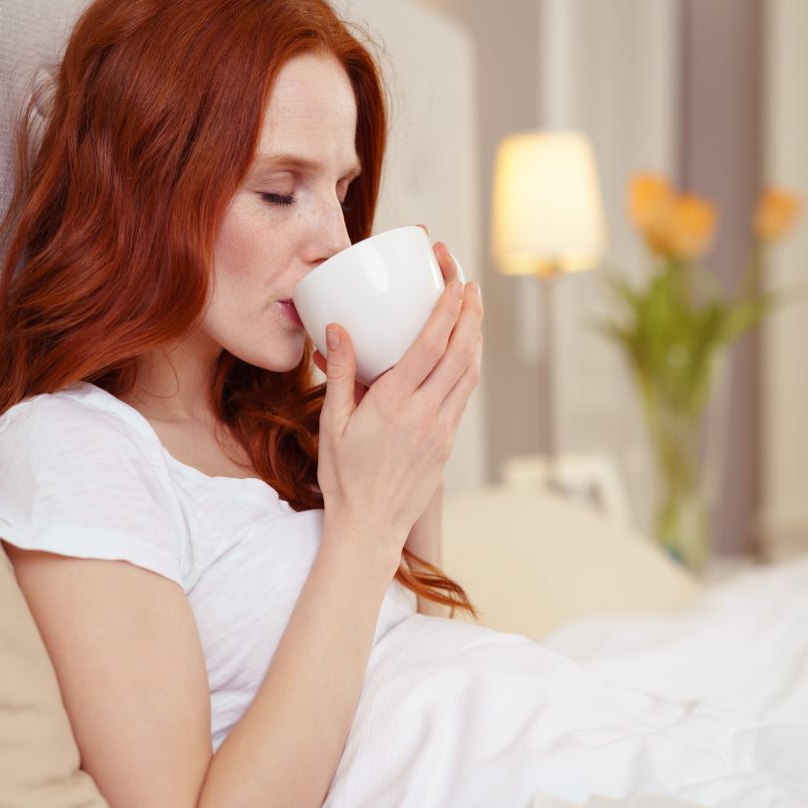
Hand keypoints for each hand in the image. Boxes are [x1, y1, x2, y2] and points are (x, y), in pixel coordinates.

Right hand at [315, 239, 482, 578]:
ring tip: (473, 307)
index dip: (446, 309)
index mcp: (393, 405)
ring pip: (470, 372)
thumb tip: (338, 329)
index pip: (430, 346)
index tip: (454, 280)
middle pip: (460, 352)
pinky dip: (470, 364)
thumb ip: (340, 374)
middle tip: (468, 281)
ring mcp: (442, 429)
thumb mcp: (332, 423)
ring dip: (475, 335)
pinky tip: (466, 349)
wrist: (370, 526)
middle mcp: (425, 414)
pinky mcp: (448, 442)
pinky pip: (465, 394)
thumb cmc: (344, 477)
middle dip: (469, 312)